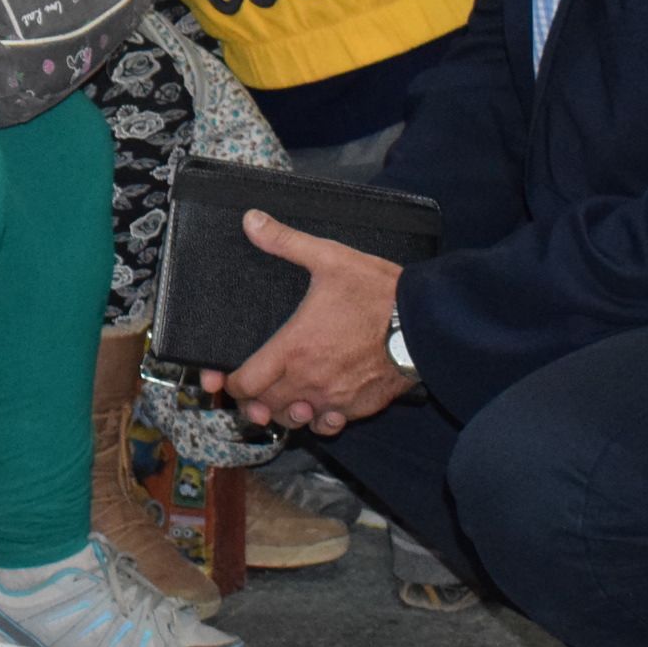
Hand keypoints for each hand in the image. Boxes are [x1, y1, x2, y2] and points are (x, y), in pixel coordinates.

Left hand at [198, 209, 410, 437]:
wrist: (425, 322)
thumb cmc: (377, 291)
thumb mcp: (329, 257)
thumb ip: (285, 241)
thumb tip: (250, 220)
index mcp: (294, 348)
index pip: (245, 384)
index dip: (228, 384)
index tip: (222, 379)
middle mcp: (309, 381)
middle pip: (264, 407)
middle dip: (251, 401)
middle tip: (248, 389)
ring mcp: (335, 399)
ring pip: (293, 420)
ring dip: (281, 413)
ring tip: (280, 397)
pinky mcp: (360, 408)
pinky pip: (328, 426)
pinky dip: (316, 422)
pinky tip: (316, 407)